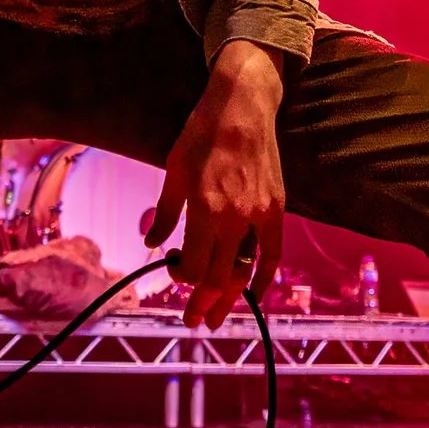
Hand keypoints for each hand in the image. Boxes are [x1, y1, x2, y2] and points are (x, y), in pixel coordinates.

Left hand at [148, 40, 285, 329]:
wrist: (243, 105)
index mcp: (205, 209)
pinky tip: (255, 293)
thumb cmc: (202, 133)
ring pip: (245, 271)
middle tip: (193, 321)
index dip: (182, 280)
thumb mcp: (173, 171)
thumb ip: (165, 213)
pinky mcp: (276, 208)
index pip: (194, 265)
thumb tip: (152, 244)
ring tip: (218, 316)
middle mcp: (234, 218)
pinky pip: (273, 253)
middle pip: (218, 277)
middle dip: (203, 303)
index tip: (174, 278)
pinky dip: (265, 276)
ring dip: (230, 298)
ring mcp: (259, 214)